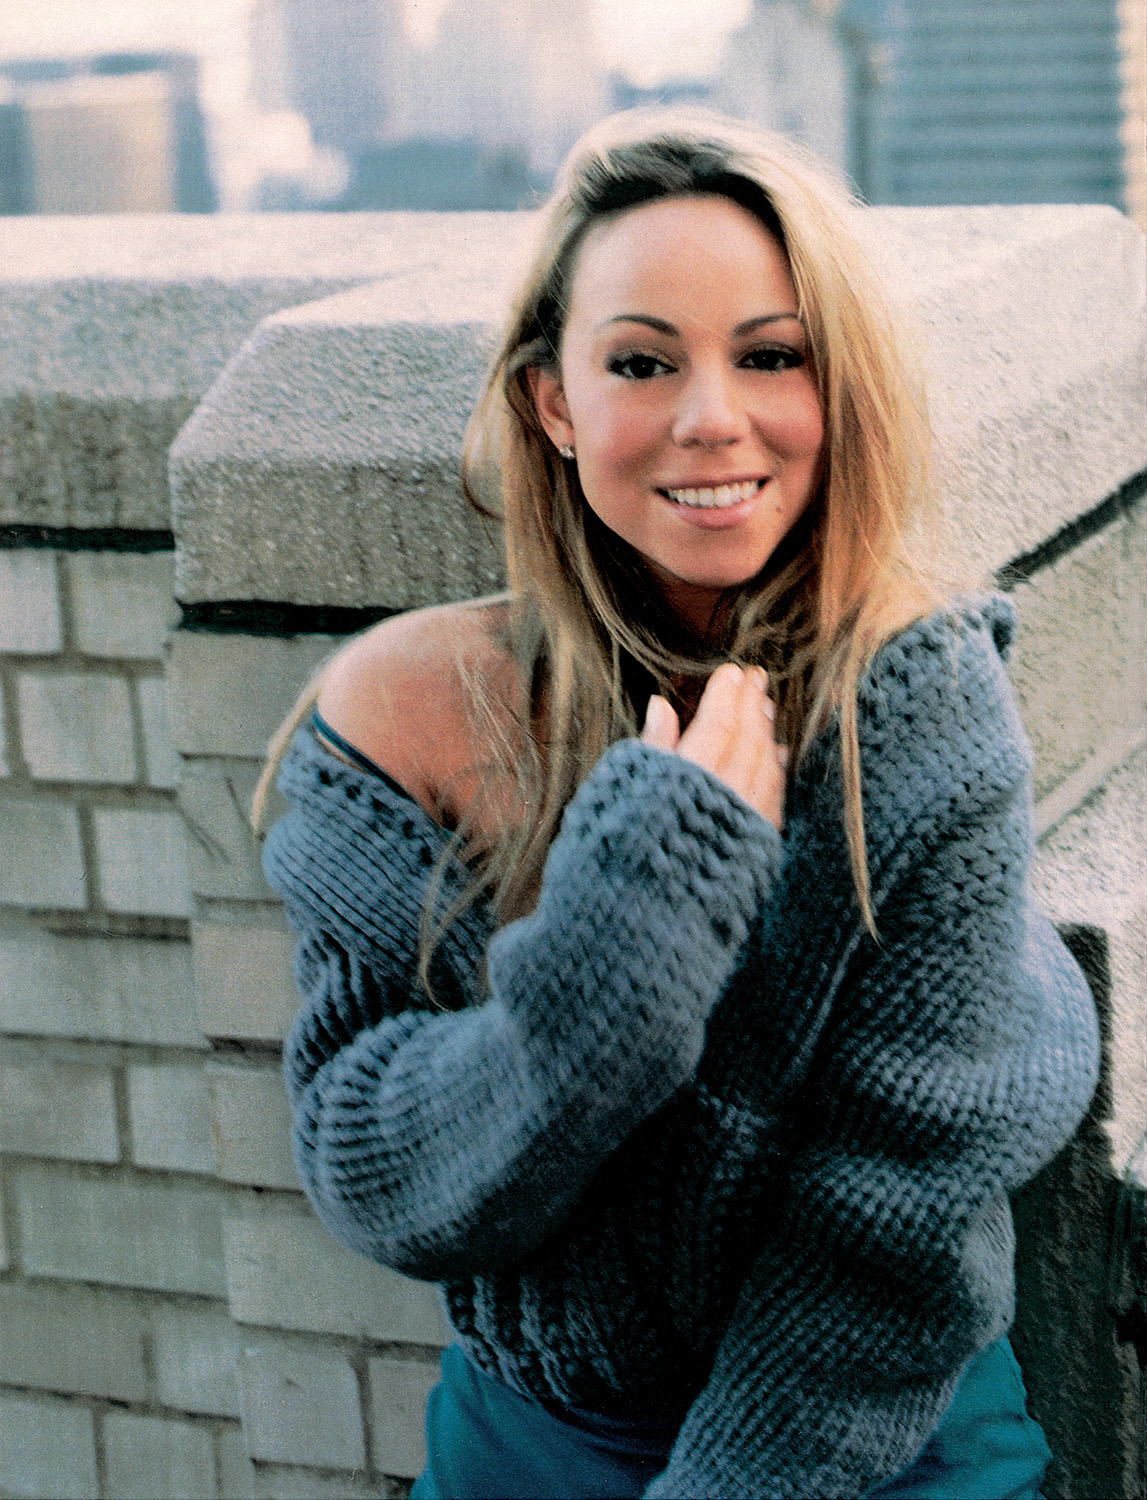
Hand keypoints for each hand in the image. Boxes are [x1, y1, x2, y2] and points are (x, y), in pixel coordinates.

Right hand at [641, 664, 786, 829]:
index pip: (716, 726)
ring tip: (765, 706)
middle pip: (746, 741)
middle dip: (751, 705)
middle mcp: (723, 798)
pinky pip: (773, 799)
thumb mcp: (629, 787)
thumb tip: (660, 704)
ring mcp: (744, 822)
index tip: (731, 672)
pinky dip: (776, 770)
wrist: (650, 915)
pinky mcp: (756, 845)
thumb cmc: (632, 841)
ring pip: (764, 766)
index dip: (725, 695)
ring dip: (766, 732)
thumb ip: (653, 746)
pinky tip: (777, 753)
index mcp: (689, 781)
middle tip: (756, 677)